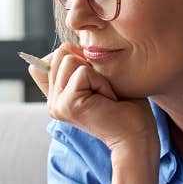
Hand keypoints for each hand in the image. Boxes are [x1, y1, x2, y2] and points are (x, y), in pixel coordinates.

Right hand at [26, 43, 155, 153]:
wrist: (136, 136)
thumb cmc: (125, 107)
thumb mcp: (98, 79)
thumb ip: (78, 65)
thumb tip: (66, 47)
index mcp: (56, 97)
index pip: (46, 61)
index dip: (72, 59)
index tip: (93, 83)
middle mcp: (52, 102)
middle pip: (60, 54)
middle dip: (88, 65)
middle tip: (102, 90)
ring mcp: (57, 104)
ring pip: (69, 59)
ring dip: (96, 74)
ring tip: (104, 95)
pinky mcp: (68, 104)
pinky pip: (83, 72)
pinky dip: (101, 82)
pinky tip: (107, 100)